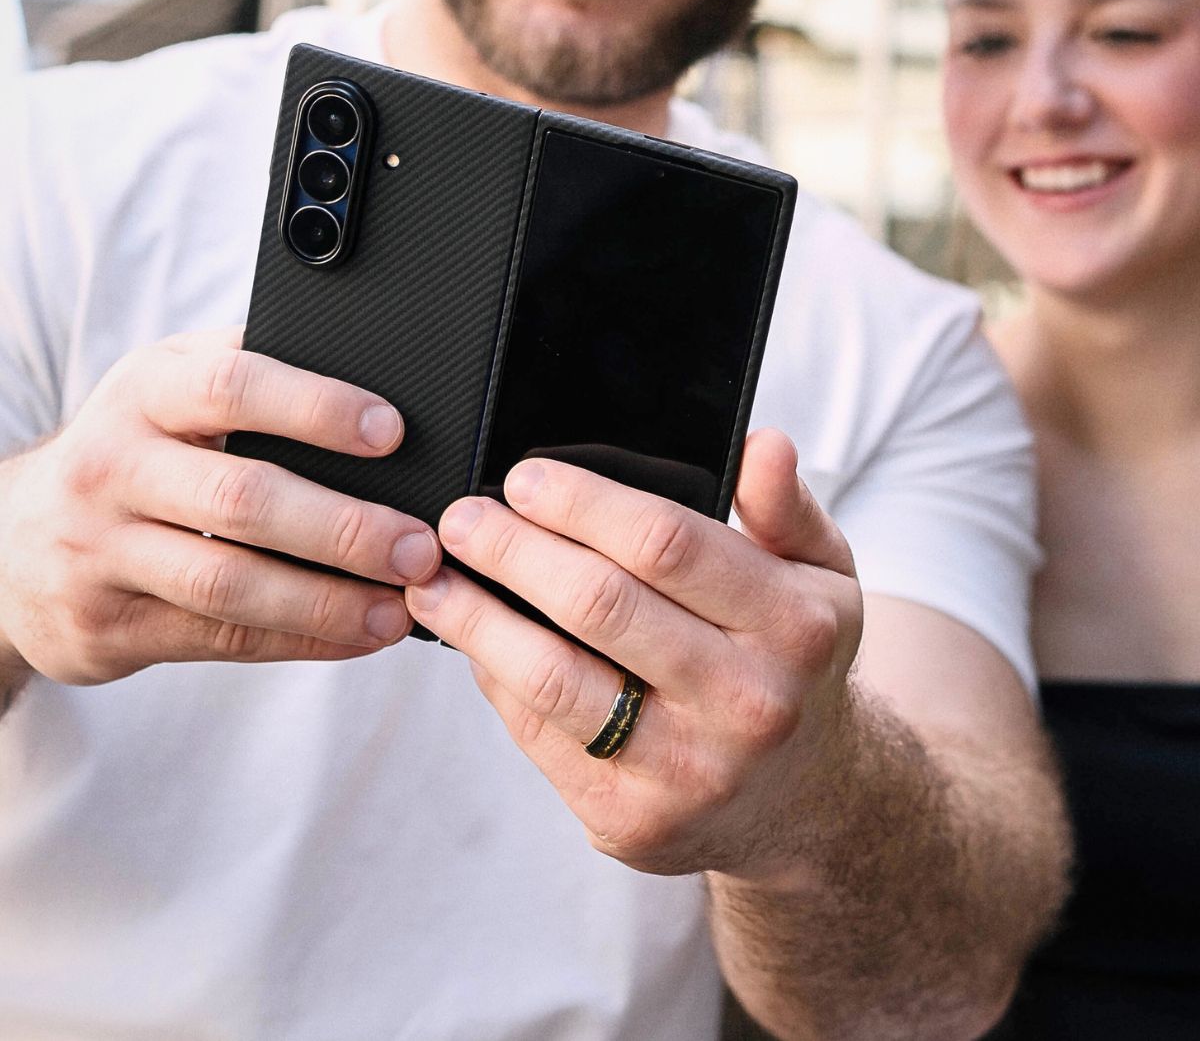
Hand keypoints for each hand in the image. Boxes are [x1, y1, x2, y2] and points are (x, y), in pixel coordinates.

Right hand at [0, 328, 440, 685]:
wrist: (9, 539)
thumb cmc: (132, 449)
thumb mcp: (168, 388)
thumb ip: (249, 372)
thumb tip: (376, 369)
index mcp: (145, 391)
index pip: (233, 388)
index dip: (315, 408)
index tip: (391, 432)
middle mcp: (113, 466)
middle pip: (242, 499)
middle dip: (344, 528)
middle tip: (419, 546)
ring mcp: (101, 552)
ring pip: (229, 582)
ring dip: (328, 601)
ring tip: (401, 607)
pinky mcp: (106, 624)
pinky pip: (218, 636)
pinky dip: (299, 639)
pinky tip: (356, 634)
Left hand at [406, 429, 861, 879]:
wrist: (804, 802)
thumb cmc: (794, 660)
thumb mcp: (819, 575)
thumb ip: (784, 505)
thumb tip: (759, 445)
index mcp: (793, 625)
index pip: (667, 544)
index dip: (581, 504)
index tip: (523, 477)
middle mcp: (747, 703)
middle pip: (600, 605)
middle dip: (513, 551)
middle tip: (461, 518)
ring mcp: (688, 772)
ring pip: (554, 679)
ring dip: (477, 621)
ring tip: (434, 579)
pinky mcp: (633, 821)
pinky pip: (541, 735)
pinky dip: (496, 679)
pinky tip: (474, 641)